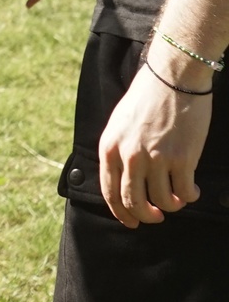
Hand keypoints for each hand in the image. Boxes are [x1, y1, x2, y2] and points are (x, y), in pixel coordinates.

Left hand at [100, 59, 212, 225]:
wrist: (172, 79)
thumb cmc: (147, 99)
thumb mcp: (119, 124)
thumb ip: (119, 151)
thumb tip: (125, 180)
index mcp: (109, 147)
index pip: (110, 191)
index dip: (121, 212)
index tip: (131, 222)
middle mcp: (129, 156)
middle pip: (134, 202)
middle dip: (145, 216)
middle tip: (156, 217)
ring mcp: (156, 158)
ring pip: (162, 201)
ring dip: (171, 205)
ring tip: (177, 199)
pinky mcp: (182, 159)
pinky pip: (184, 192)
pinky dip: (189, 196)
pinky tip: (192, 190)